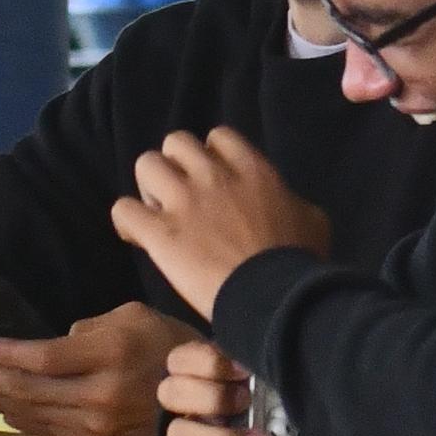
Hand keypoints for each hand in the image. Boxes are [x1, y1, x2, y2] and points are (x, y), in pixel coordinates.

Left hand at [0, 301, 198, 435]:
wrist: (208, 396)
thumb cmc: (169, 347)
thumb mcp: (132, 317)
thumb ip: (86, 328)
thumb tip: (52, 343)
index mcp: (110, 354)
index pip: (43, 358)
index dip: (7, 354)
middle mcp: (102, 393)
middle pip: (29, 389)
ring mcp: (100, 423)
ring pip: (34, 413)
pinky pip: (51, 430)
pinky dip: (23, 419)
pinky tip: (3, 409)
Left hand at [106, 128, 332, 317]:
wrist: (274, 298)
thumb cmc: (298, 262)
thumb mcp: (312, 220)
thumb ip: (291, 201)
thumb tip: (286, 202)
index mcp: (252, 169)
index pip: (218, 137)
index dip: (209, 157)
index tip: (210, 182)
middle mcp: (213, 176)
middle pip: (176, 143)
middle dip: (174, 166)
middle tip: (180, 197)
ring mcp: (183, 202)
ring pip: (146, 164)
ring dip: (147, 187)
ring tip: (156, 213)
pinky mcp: (159, 233)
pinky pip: (123, 209)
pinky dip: (126, 221)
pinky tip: (136, 237)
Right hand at [157, 337, 268, 435]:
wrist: (275, 423)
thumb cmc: (265, 387)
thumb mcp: (256, 358)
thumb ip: (244, 342)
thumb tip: (234, 290)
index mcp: (194, 371)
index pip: (179, 360)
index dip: (209, 363)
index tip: (244, 369)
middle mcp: (183, 402)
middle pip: (170, 393)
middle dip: (212, 397)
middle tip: (247, 400)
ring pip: (176, 435)